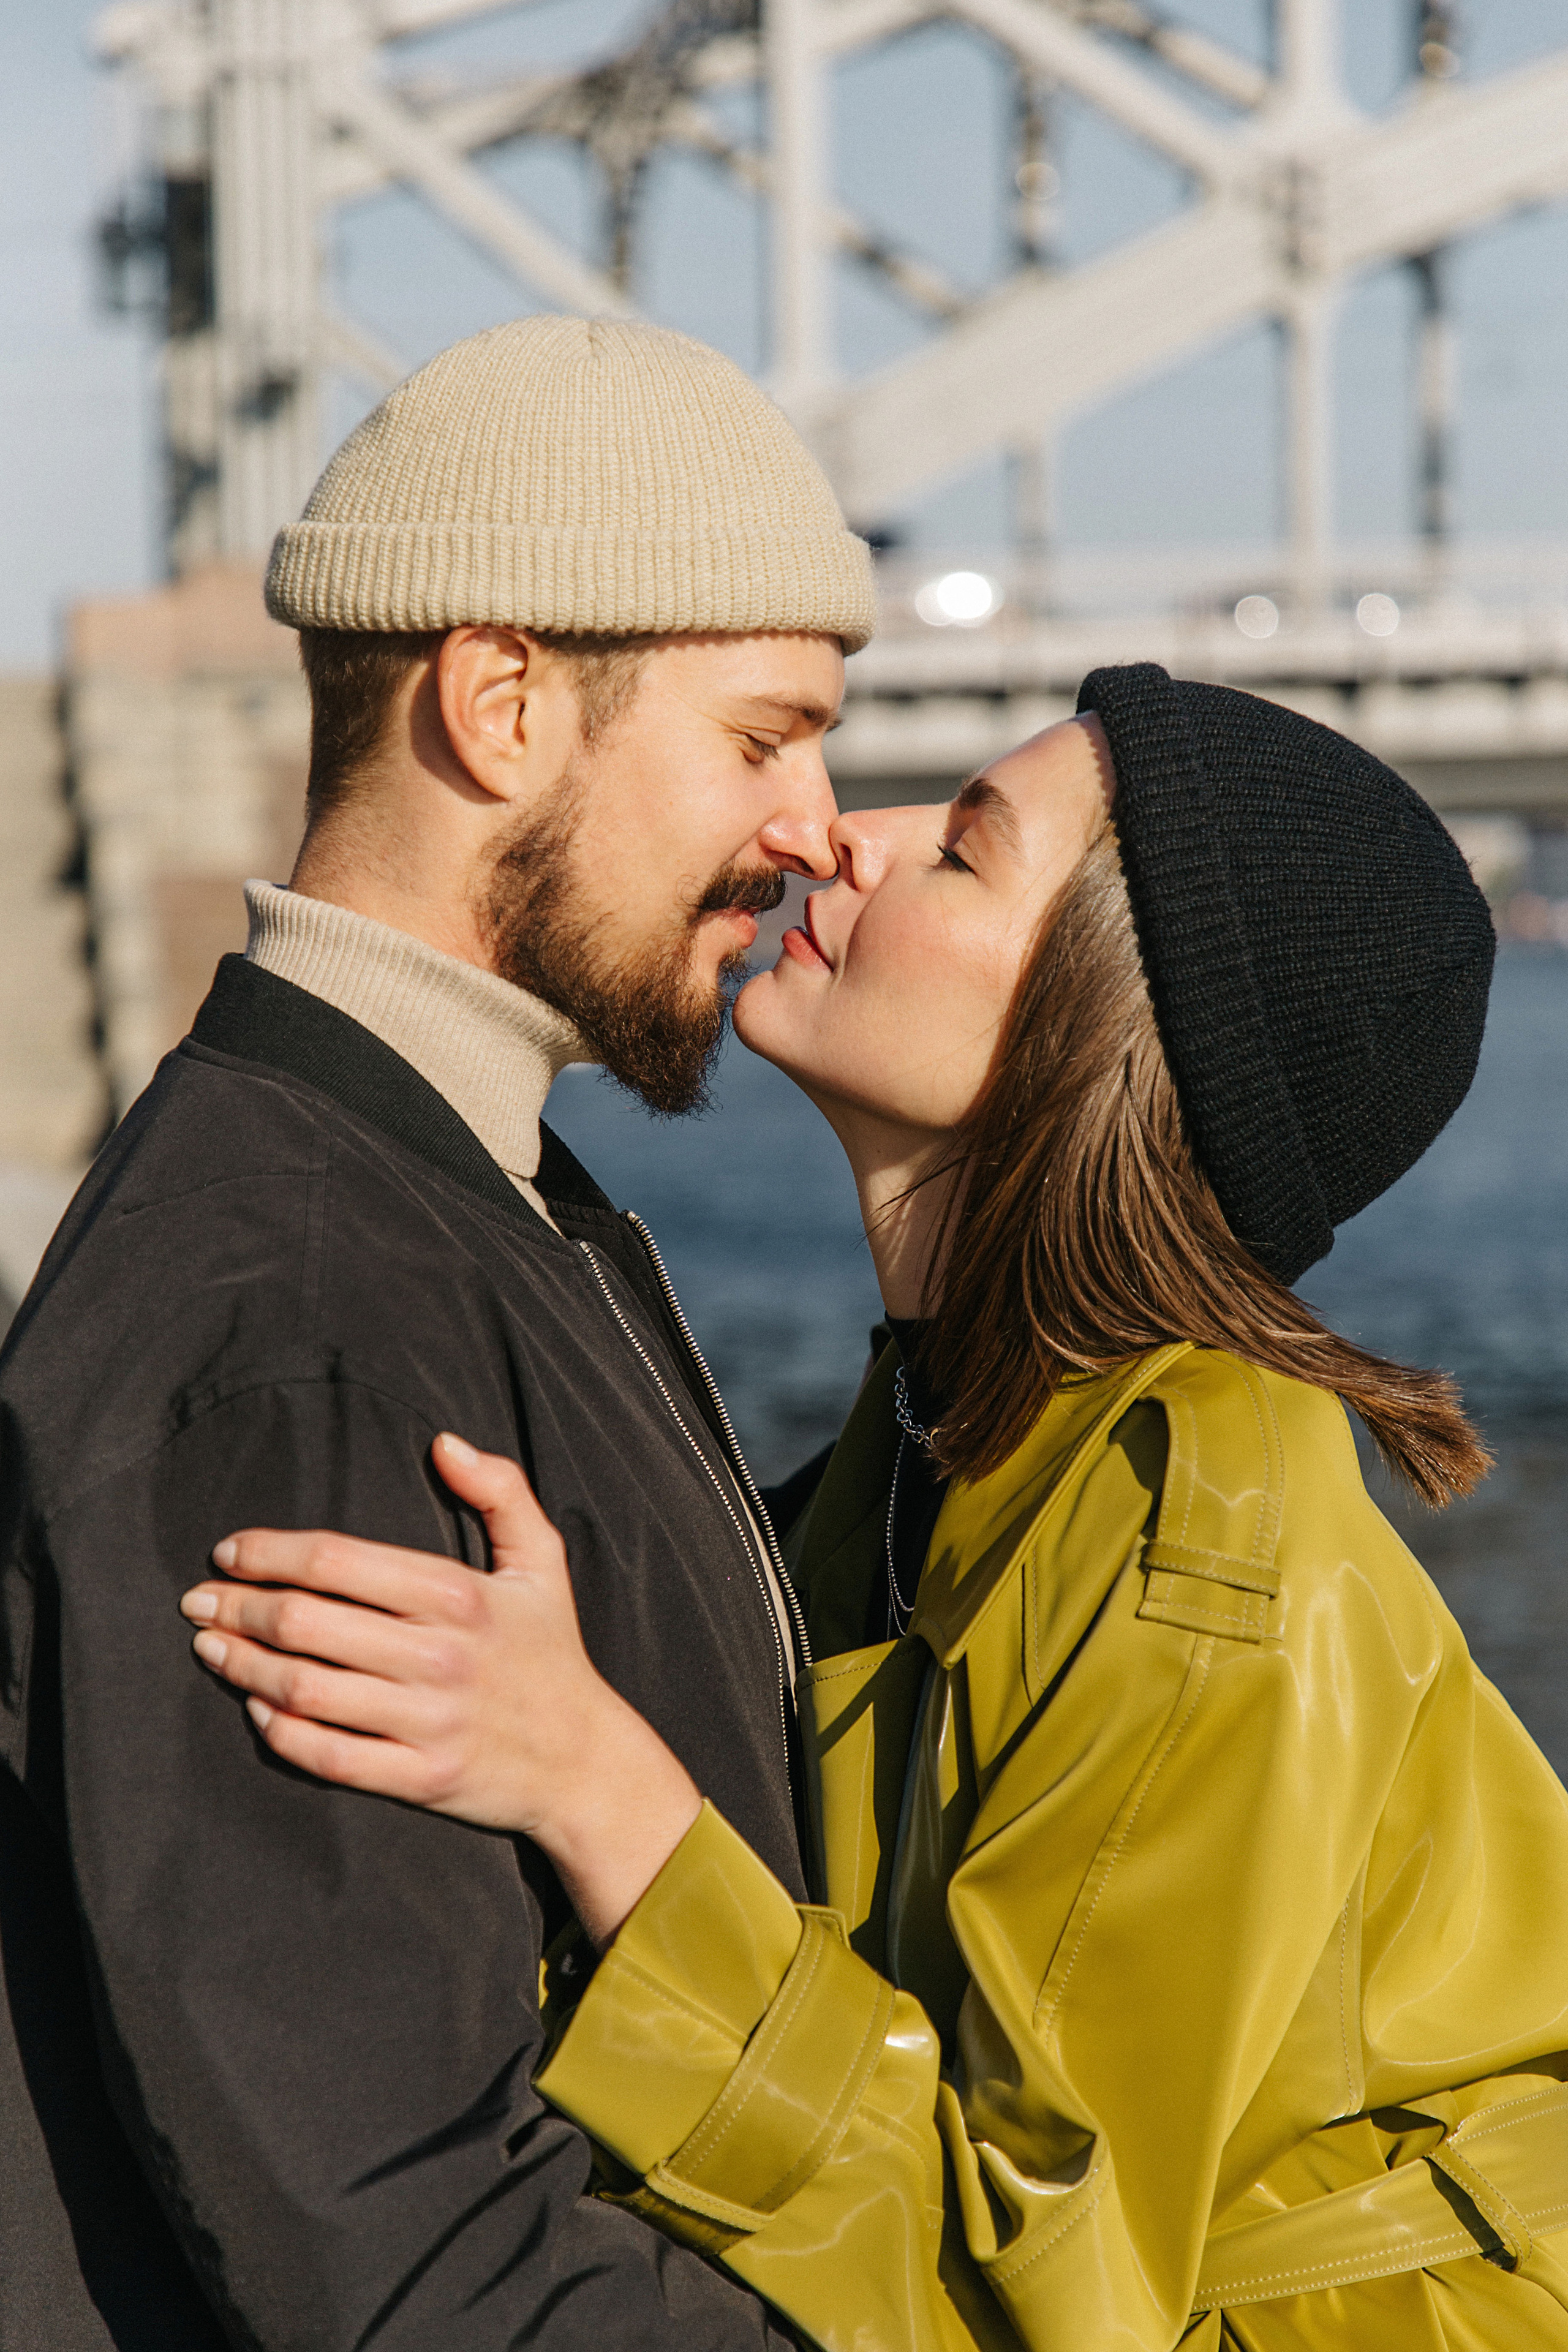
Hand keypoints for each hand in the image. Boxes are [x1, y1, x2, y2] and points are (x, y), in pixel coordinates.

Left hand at [179, 1433, 701, 1944]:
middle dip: (238, 1608)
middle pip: (306, 1623)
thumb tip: (443, 1443)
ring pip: (305, 1689)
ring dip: (243, 1665)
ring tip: (211, 1648)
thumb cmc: (552, 1652)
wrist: (584, 1760)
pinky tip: (256, 1706)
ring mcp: (428, 1721)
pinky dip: (279, 1730)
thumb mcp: (542, 1560)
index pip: (337, 1560)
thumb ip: (501, 1490)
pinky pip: (328, 1755)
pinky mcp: (420, 1779)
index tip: (229, 1552)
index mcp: (459, 1595)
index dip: (269, 1552)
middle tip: (199, 1602)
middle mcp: (440, 1656)